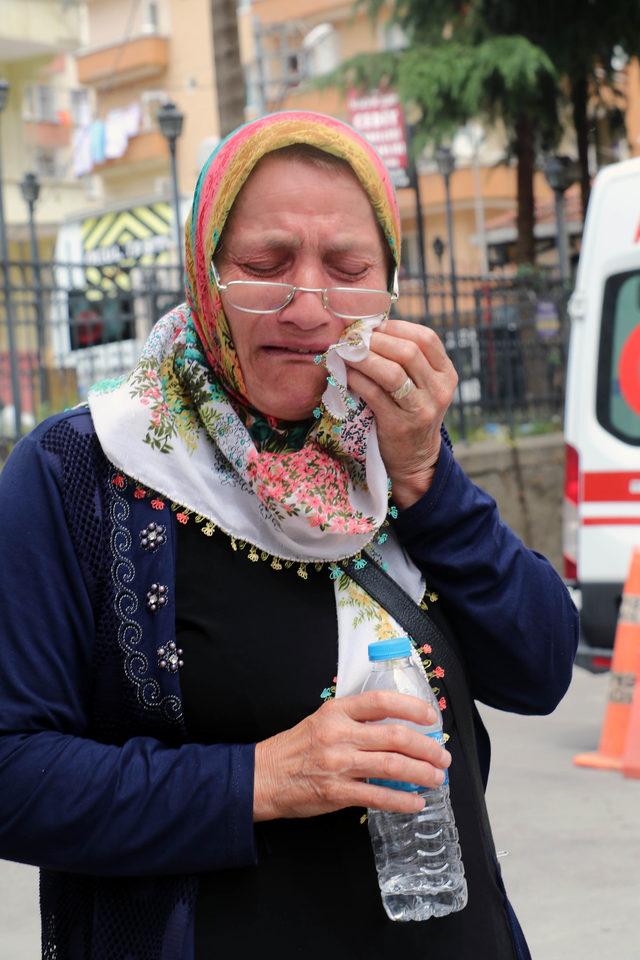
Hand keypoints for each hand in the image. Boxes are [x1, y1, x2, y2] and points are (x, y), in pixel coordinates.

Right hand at [253, 691, 450, 820]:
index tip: (431, 716)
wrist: (264, 776)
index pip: (381, 701)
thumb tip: (396, 728)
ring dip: (421, 773)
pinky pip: (378, 796)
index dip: (412, 707)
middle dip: (426, 746)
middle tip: (443, 756)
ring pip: (392, 765)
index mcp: (337, 711)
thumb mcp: (322, 721)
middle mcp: (340, 734)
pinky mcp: (337, 792)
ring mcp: (339, 763)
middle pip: (395, 735)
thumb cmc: (296, 748)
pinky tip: (415, 803)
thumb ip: (355, 721)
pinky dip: (402, 800)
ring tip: (436, 778)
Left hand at [345, 318, 457, 507]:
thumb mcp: (422, 386)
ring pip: (392, 373)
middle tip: (354, 339)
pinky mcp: (400, 425)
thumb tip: (368, 330)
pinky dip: (357, 380)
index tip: (373, 327)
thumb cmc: (411, 412)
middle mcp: (439, 390)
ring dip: (364, 358)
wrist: (415, 459)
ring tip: (345, 353)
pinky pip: (375, 394)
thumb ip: (407, 360)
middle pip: (408, 352)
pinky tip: (346, 374)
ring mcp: (421, 409)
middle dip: (377, 341)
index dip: (397, 327)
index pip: (426, 338)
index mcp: (446, 373)